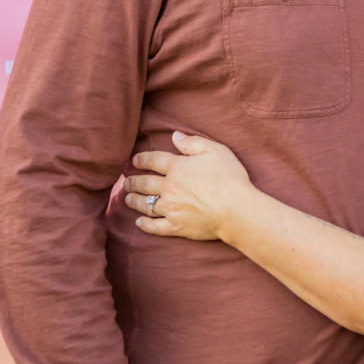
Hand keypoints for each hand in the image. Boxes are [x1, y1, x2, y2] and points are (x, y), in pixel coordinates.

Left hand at [125, 131, 252, 241]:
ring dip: (134, 200)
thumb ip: (193, 142)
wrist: (236, 210)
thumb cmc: (230, 178)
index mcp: (178, 168)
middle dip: (133, 182)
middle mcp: (169, 188)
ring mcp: (171, 209)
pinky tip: (139, 222)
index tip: (135, 160)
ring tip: (127, 198)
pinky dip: (145, 224)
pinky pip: (155, 226)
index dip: (142, 159)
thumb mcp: (216, 151)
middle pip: (144, 183)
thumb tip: (175, 136)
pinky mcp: (176, 227)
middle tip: (126, 181)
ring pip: (145, 204)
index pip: (153, 161)